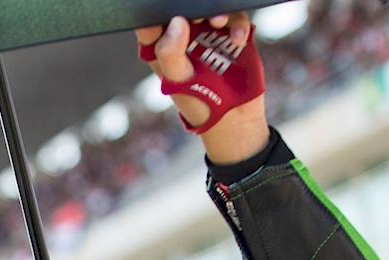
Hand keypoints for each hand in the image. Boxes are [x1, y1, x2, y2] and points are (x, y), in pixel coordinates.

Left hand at [133, 13, 268, 163]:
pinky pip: (235, 18)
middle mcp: (185, 34)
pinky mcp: (231, 33)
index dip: (157, 14)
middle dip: (190, 7)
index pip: (152, 21)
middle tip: (198, 16)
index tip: (170, 18)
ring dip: (216, 11)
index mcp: (162, 45)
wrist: (234, 118)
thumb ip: (171, 53)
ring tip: (219, 22)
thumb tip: (177, 23)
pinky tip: (237, 41)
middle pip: (183, 8)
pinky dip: (237, 24)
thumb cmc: (199, 103)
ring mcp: (209, 32)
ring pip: (211, 8)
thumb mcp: (179, 83)